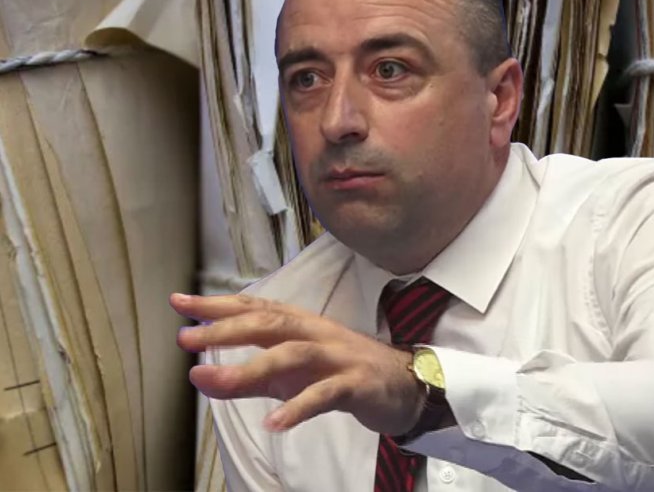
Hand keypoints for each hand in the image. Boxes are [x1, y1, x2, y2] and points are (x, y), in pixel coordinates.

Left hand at [170, 292, 424, 434]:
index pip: (254, 309)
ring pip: (292, 355)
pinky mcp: (356, 384)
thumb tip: (200, 376)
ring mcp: (337, 357)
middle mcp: (315, 334)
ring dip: (250, 366)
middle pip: (269, 323)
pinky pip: (325, 394)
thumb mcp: (289, 376)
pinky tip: (274, 423)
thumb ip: (246, 378)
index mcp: (299, 325)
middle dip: (226, 328)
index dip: (216, 304)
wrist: (402, 384)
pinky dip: (299, 407)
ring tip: (211, 379)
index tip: (179, 302)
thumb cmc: (339, 372)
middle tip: (186, 337)